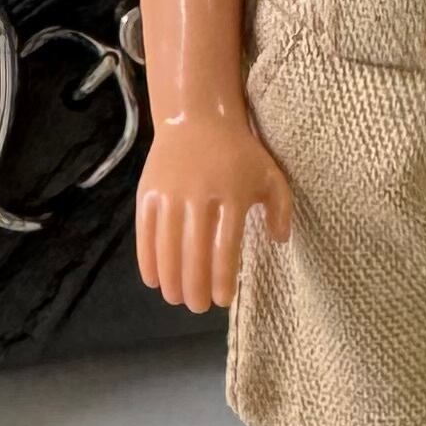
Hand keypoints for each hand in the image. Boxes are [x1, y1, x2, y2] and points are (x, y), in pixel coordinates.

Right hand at [134, 111, 291, 311]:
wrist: (197, 118)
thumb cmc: (239, 152)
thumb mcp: (270, 175)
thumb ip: (280, 208)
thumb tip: (279, 241)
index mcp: (232, 194)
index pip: (226, 245)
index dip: (222, 278)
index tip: (223, 301)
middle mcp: (199, 195)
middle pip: (194, 251)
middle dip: (194, 286)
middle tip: (198, 307)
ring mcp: (170, 193)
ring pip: (167, 245)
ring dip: (170, 278)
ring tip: (176, 299)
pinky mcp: (148, 192)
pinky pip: (145, 232)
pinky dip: (147, 259)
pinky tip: (153, 280)